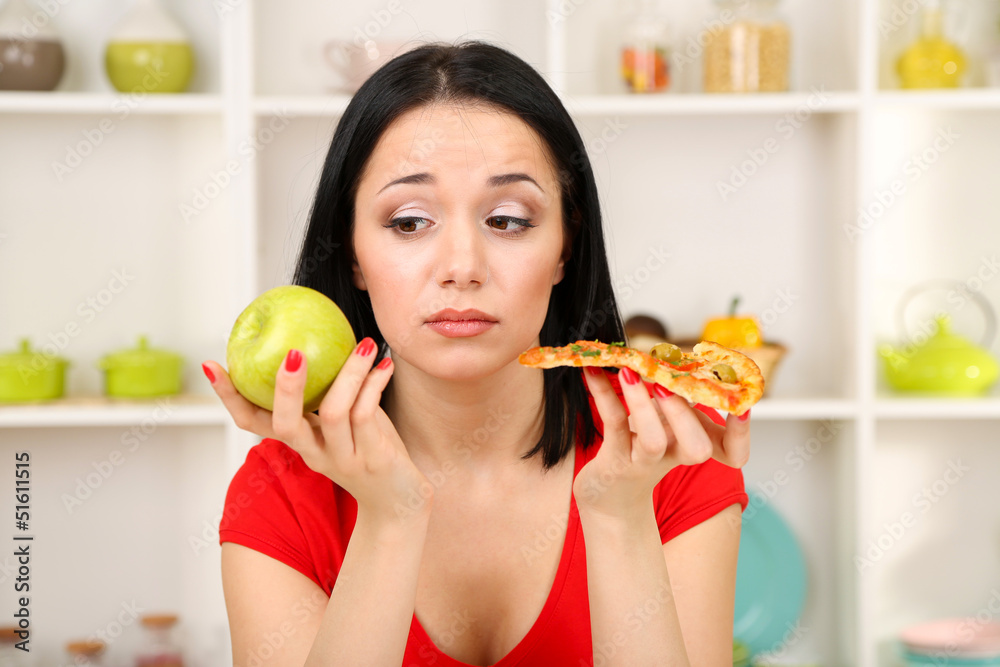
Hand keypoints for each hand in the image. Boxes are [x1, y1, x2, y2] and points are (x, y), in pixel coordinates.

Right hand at [202, 338, 430, 524]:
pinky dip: (374, 385)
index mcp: (298, 441)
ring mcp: (342, 459)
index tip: (212, 364)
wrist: (399, 500)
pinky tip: (385, 366)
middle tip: (293, 353)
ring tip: (363, 344)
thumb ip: (328, 389)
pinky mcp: (372, 460)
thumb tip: (318, 336)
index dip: (230, 397)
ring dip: (348, 374)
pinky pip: (367, 415)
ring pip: (334, 413)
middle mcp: (313, 453)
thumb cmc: (368, 448)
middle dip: (285, 389)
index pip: (252, 422)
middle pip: (285, 425)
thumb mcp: (341, 420)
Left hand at [572, 366, 750, 519]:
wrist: (610, 498)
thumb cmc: (641, 452)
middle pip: (697, 448)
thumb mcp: (666, 428)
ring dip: (642, 403)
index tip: (743, 407)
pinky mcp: (614, 461)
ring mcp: (643, 463)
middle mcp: (672, 457)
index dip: (741, 434)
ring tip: (629, 373)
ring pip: (653, 439)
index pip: (733, 453)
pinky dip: (603, 394)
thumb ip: (678, 399)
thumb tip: (679, 358)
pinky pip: (613, 423)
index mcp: (691, 446)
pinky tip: (593, 372)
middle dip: (685, 414)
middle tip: (667, 384)